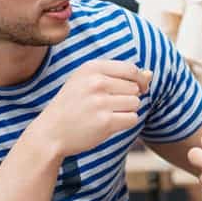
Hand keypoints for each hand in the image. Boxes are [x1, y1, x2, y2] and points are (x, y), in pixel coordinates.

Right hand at [31, 60, 151, 156]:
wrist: (50, 132)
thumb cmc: (73, 105)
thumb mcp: (90, 83)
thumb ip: (120, 76)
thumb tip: (150, 73)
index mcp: (92, 68)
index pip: (131, 69)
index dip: (139, 80)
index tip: (136, 89)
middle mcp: (96, 82)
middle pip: (135, 87)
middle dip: (129, 97)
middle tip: (109, 106)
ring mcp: (100, 102)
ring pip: (135, 103)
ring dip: (127, 111)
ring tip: (108, 114)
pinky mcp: (105, 122)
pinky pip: (132, 118)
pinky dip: (126, 123)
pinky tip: (110, 124)